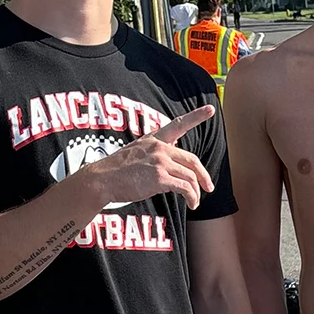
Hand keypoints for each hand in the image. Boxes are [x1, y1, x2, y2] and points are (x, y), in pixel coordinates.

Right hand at [79, 105, 215, 212]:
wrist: (102, 180)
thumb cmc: (118, 170)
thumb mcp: (137, 152)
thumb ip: (155, 152)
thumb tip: (171, 161)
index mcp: (154, 139)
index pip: (178, 124)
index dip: (196, 116)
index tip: (211, 109)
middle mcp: (159, 148)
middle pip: (192, 160)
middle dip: (203, 176)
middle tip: (209, 187)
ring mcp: (159, 162)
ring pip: (190, 177)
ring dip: (196, 192)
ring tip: (195, 202)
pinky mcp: (159, 178)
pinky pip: (184, 188)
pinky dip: (192, 197)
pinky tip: (191, 204)